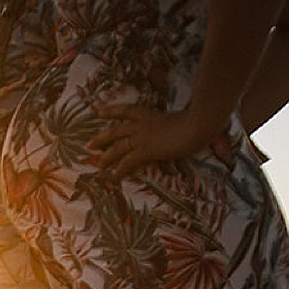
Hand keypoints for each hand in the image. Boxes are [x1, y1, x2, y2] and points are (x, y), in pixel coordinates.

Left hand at [89, 103, 217, 176]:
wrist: (199, 124)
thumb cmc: (199, 119)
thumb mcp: (184, 118)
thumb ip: (178, 122)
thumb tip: (186, 126)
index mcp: (150, 114)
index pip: (126, 110)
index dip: (111, 111)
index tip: (98, 111)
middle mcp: (142, 124)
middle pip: (116, 131)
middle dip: (101, 139)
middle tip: (89, 145)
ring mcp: (143, 137)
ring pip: (118, 147)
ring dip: (107, 157)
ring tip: (99, 166)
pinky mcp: (147, 150)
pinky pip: (128, 162)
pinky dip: (120, 170)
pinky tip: (114, 177)